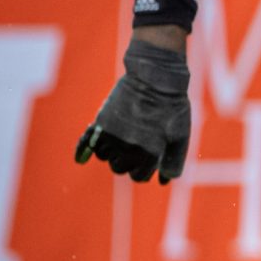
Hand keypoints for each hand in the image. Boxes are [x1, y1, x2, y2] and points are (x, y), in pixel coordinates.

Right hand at [74, 37, 191, 183]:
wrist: (155, 78)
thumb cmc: (172, 107)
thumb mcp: (181, 135)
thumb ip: (173, 161)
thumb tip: (164, 182)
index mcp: (150, 152)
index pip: (139, 176)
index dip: (144, 170)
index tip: (149, 161)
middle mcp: (128, 147)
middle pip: (120, 168)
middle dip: (129, 163)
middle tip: (138, 148)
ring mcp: (113, 135)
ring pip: (104, 157)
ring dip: (112, 153)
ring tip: (124, 140)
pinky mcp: (101, 122)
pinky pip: (86, 143)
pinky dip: (83, 151)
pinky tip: (80, 159)